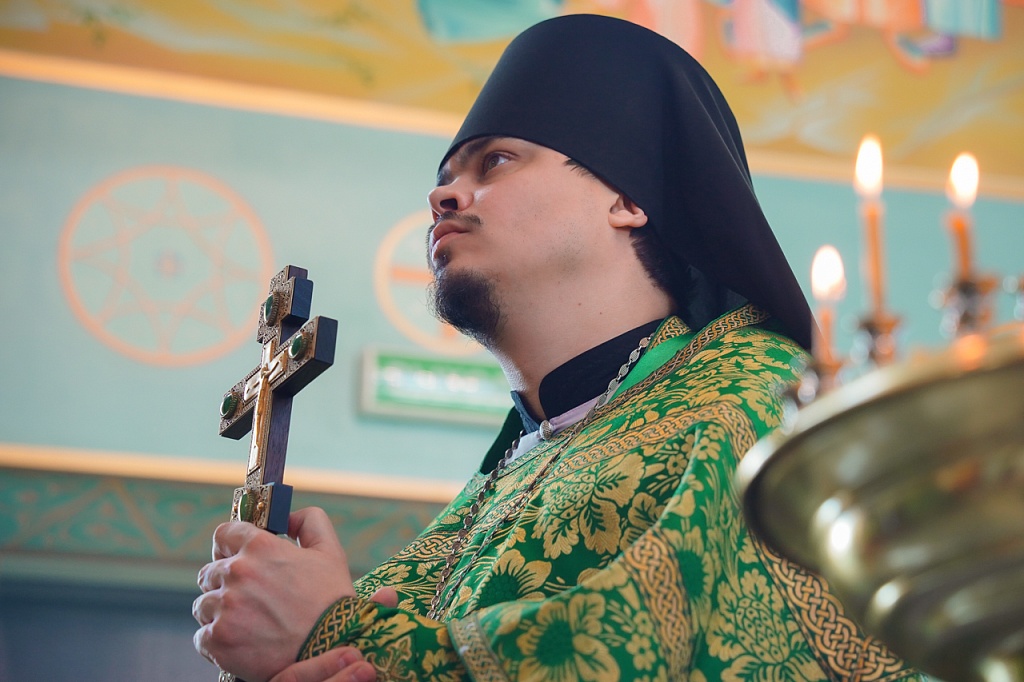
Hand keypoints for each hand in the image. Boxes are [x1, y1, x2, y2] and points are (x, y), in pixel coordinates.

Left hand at [194, 507, 356, 681]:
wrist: (333, 650)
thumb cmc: (332, 602)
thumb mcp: (330, 552)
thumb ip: (310, 521)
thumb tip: (288, 516)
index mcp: (260, 547)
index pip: (223, 534)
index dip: (229, 546)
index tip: (236, 557)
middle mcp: (238, 573)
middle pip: (209, 572)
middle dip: (225, 583)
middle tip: (249, 599)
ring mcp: (225, 607)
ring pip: (204, 604)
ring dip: (219, 612)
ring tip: (247, 624)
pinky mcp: (218, 639)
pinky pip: (202, 636)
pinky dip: (217, 641)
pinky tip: (241, 642)